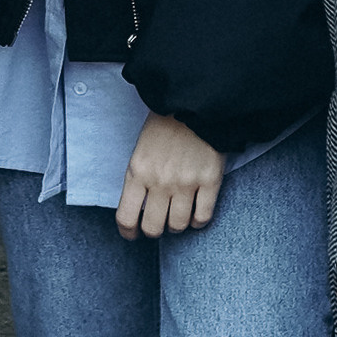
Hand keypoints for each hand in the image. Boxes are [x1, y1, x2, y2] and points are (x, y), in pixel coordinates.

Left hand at [116, 115, 224, 239]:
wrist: (196, 101)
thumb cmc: (166, 124)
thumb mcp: (141, 149)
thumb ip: (139, 178)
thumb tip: (140, 207)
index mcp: (137, 171)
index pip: (126, 217)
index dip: (128, 232)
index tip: (133, 234)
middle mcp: (160, 181)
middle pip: (153, 228)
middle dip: (154, 231)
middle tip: (158, 224)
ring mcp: (186, 183)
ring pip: (178, 226)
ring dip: (177, 225)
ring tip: (178, 216)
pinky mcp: (210, 181)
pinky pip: (203, 217)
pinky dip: (199, 221)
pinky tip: (197, 213)